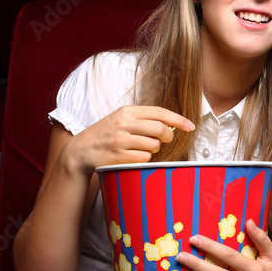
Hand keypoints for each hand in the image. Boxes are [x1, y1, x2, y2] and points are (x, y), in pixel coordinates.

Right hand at [64, 105, 193, 174]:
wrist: (81, 150)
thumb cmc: (106, 134)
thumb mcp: (121, 119)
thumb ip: (143, 119)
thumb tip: (171, 124)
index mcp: (127, 111)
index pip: (159, 112)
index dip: (178, 120)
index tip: (190, 126)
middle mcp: (124, 124)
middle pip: (160, 130)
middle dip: (168, 136)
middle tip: (166, 139)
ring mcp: (121, 141)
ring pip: (153, 146)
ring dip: (154, 149)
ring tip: (141, 147)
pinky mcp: (120, 156)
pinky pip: (144, 158)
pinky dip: (144, 158)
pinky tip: (133, 156)